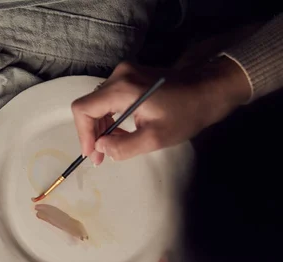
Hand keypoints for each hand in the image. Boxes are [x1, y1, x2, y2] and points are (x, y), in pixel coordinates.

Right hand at [71, 58, 250, 164]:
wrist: (209, 89)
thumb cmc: (185, 114)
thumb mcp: (155, 138)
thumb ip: (123, 147)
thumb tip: (100, 148)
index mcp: (122, 89)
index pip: (84, 109)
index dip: (83, 134)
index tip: (91, 154)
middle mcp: (119, 76)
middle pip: (89, 105)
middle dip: (91, 133)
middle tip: (100, 156)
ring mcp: (124, 73)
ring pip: (97, 103)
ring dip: (100, 127)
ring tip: (110, 147)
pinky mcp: (130, 76)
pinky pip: (108, 99)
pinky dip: (109, 117)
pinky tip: (119, 133)